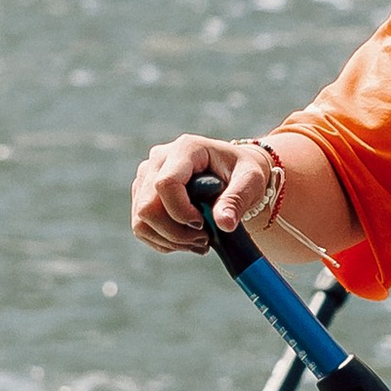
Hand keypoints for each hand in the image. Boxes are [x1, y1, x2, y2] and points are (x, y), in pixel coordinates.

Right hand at [131, 134, 270, 254]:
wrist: (234, 172)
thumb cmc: (243, 173)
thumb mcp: (250, 181)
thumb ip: (237, 200)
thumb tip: (224, 224)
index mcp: (186, 149)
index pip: (165, 184)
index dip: (181, 212)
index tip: (204, 224)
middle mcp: (159, 159)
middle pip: (147, 207)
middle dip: (175, 232)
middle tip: (204, 239)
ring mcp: (146, 177)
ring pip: (141, 221)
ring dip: (170, 240)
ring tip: (199, 241)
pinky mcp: (142, 195)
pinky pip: (141, 228)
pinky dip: (164, 242)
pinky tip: (187, 240)